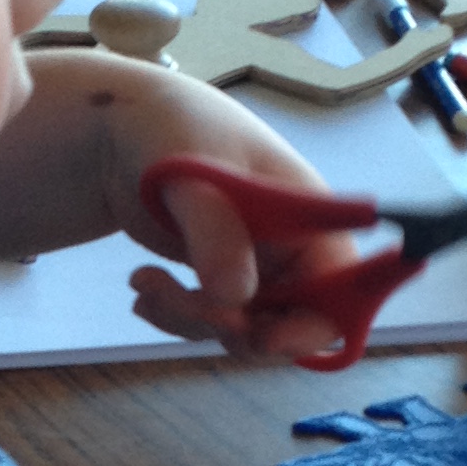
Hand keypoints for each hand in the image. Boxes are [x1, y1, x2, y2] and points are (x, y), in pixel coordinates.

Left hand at [119, 112, 363, 359]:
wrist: (123, 128)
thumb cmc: (173, 129)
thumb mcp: (193, 172)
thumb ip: (216, 232)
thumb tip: (234, 296)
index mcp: (310, 215)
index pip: (343, 286)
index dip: (316, 324)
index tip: (265, 337)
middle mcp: (293, 248)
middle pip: (294, 324)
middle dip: (240, 330)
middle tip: (190, 308)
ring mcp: (257, 268)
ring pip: (244, 330)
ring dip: (191, 319)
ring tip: (143, 281)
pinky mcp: (221, 280)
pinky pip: (210, 322)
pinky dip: (174, 316)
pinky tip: (143, 287)